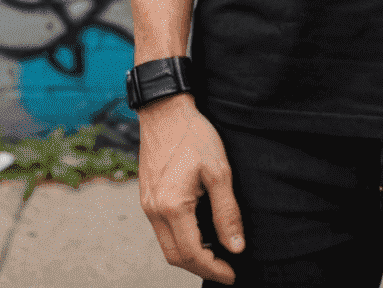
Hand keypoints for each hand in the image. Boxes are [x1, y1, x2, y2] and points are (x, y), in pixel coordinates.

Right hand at [135, 95, 244, 284]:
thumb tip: (236, 247)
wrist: (165, 110)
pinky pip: (161, 229)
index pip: (192, 254)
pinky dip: (180, 238)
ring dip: (190, 254)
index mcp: (172, 206)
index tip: (232, 273)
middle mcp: (154, 211)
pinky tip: (198, 231)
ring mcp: (147, 204)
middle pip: (175, 256)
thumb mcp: (219, 170)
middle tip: (226, 267)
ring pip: (166, 245)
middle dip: (201, 267)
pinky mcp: (146, 196)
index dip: (213, 269)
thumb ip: (227, 211)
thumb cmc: (194, 135)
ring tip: (215, 251)